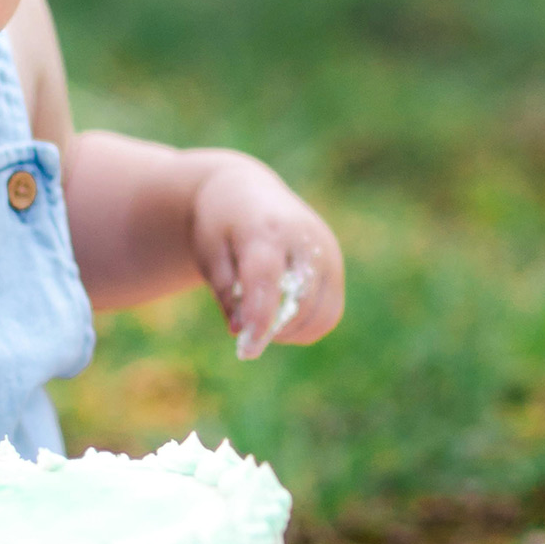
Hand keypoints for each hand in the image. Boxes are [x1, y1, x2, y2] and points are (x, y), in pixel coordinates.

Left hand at [190, 158, 342, 360]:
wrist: (247, 193)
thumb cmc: (221, 225)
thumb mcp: (209, 253)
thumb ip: (225, 291)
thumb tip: (241, 332)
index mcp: (266, 228)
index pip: (268, 279)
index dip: (260, 317)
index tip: (247, 350)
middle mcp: (305, 238)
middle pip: (301, 302)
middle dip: (273, 330)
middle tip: (246, 336)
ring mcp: (327, 251)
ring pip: (322, 315)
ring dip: (291, 332)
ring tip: (262, 323)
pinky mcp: (335, 264)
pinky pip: (329, 313)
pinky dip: (306, 327)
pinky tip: (280, 318)